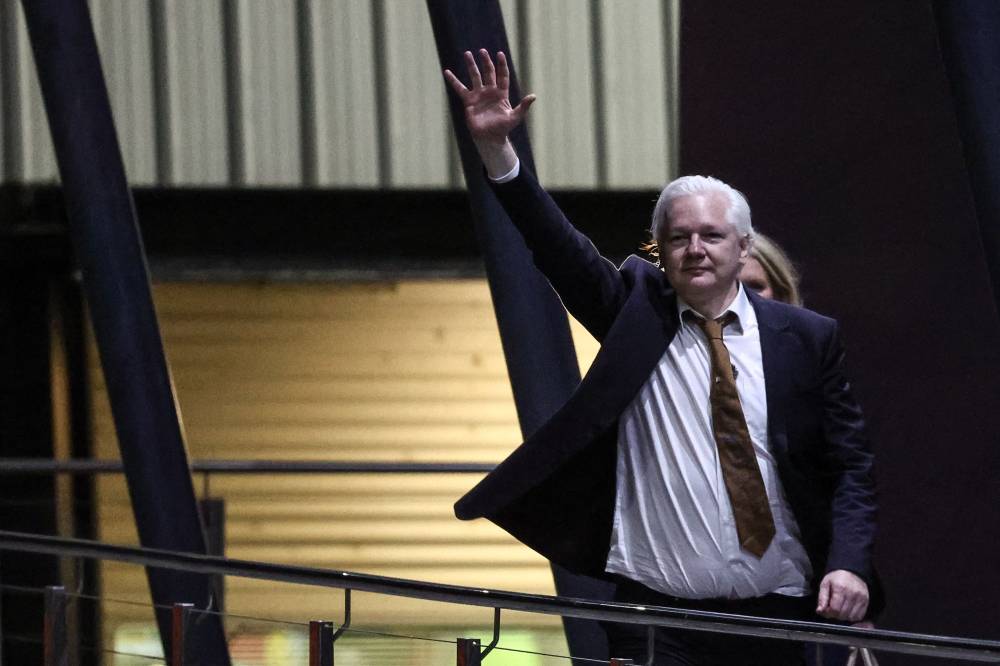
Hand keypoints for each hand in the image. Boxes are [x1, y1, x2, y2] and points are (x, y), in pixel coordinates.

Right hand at [444, 49, 534, 174]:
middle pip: (488, 72)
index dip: (501, 65)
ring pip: (475, 76)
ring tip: (467, 53)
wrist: (489, 138)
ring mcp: (479, 95)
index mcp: (501, 94)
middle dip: (486, 61)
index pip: (502, 75)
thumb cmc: (503, 128)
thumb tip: (533, 96)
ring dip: (471, 65)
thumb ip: (523, 106)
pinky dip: (453, 80)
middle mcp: (490, 92)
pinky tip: (447, 72)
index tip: (500, 54)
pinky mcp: (469, 101)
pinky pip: (460, 88)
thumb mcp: (515, 117)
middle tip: (482, 51)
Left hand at [816, 569, 868, 621]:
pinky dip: (852, 616)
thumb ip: (822, 598)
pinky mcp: (866, 601)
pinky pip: (859, 616)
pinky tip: (847, 609)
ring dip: (843, 616)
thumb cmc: (837, 578)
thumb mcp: (825, 584)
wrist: (851, 572)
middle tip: (832, 609)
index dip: (828, 613)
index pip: (835, 609)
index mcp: (840, 588)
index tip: (826, 610)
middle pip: (842, 614)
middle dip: (835, 615)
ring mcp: (861, 598)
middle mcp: (852, 593)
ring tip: (840, 608)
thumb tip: (820, 610)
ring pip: (851, 617)